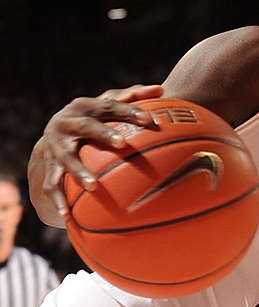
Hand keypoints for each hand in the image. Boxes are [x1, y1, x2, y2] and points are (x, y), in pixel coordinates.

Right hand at [28, 84, 163, 226]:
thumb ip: (133, 97)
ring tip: (94, 186)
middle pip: (86, 127)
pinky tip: (68, 217)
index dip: (129, 112)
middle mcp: (66, 123)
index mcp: (85, 106)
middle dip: (103, 134)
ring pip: (66, 159)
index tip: (150, 121)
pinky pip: (52, 185)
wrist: (53, 135)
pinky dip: (59, 200)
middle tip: (122, 143)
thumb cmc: (94, 118)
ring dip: (79, 172)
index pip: (110, 106)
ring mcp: (55, 146)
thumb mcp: (108, 105)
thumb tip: (161, 89)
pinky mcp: (48, 167)